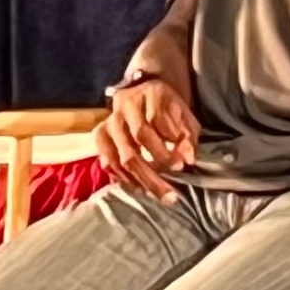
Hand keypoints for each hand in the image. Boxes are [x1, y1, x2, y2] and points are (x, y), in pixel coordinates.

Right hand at [95, 75, 198, 200]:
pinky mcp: (100, 135)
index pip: (155, 123)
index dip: (167, 148)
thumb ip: (187, 136)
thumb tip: (188, 159)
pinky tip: (141, 188)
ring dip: (140, 181)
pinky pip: (108, 163)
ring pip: (120, 158)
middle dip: (153, 174)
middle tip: (170, 195)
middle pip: (135, 144)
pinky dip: (124, 178)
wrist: (142, 93)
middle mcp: (125, 107)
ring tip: (158, 196)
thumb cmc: (167, 108)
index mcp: (150, 95)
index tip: (181, 166)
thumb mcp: (184, 116)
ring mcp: (110, 122)